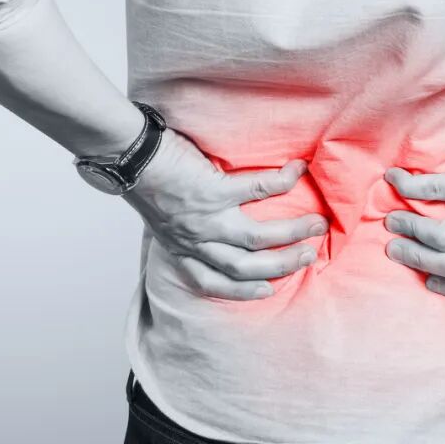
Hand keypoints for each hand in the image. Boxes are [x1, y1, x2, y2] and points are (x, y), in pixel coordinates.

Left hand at [122, 128, 325, 300]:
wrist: (127, 153)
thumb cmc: (141, 177)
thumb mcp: (157, 214)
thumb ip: (179, 224)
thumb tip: (196, 218)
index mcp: (179, 247)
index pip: (210, 281)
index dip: (240, 292)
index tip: (265, 291)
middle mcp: (195, 240)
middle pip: (245, 268)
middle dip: (281, 266)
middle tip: (307, 257)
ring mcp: (206, 218)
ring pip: (258, 239)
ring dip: (292, 234)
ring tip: (317, 225)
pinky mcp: (214, 190)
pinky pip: (257, 189)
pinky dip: (281, 182)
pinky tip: (297, 172)